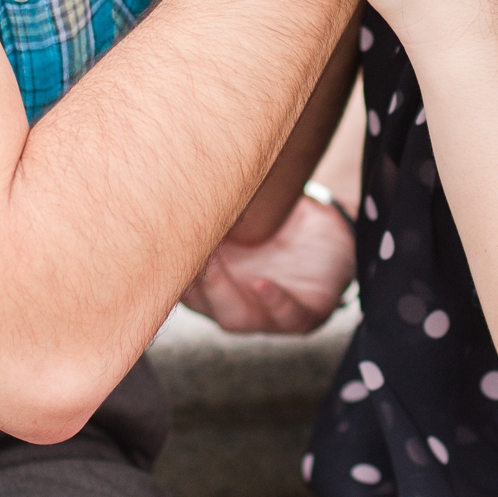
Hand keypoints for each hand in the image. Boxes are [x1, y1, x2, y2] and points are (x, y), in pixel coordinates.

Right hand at [180, 194, 356, 333]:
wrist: (336, 230)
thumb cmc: (283, 220)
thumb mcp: (249, 210)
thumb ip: (220, 205)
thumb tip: (179, 178)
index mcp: (215, 280)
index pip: (182, 281)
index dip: (170, 264)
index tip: (161, 238)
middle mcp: (235, 301)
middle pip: (201, 302)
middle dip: (190, 278)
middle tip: (184, 249)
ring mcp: (268, 314)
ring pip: (235, 317)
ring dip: (220, 292)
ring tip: (212, 264)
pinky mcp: (305, 316)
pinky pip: (287, 318)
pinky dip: (274, 303)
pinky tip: (262, 285)